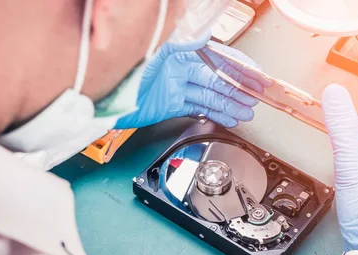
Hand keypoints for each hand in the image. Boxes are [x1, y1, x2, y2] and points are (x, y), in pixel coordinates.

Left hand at [114, 35, 264, 128]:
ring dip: (230, 104)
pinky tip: (228, 118)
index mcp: (179, 50)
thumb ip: (182, 40)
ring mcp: (175, 87)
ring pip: (210, 96)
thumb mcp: (155, 46)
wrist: (100, 96)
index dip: (238, 65)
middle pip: (217, 78)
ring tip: (247, 111)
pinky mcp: (169, 105)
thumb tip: (204, 34)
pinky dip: (214, 114)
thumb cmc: (122, 65)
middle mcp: (179, 67)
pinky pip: (197, 108)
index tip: (255, 74)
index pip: (216, 56)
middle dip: (238, 88)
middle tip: (256, 96)